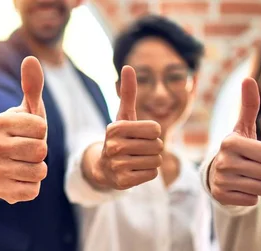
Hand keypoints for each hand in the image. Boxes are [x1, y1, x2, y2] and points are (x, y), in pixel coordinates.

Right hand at [0, 56, 47, 203]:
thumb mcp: (30, 108)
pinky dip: (33, 186)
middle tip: (30, 149)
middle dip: (42, 151)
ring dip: (40, 169)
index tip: (30, 131)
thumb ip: (32, 85)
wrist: (12, 161)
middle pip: (40, 150)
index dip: (43, 130)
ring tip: (27, 163)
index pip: (41, 127)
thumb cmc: (24, 131)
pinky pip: (32, 191)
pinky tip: (22, 179)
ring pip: (39, 171)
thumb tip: (31, 59)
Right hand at [85, 66, 162, 189]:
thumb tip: (128, 66)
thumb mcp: (123, 116)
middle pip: (157, 145)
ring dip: (151, 160)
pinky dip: (147, 173)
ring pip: (156, 160)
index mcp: (115, 128)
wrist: (103, 168)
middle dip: (152, 147)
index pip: (155, 129)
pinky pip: (152, 174)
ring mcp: (117, 165)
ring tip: (136, 159)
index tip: (139, 135)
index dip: (152, 132)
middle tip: (137, 149)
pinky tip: (134, 170)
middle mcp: (114, 146)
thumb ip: (128, 92)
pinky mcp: (122, 182)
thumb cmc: (119, 137)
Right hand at [209, 78, 260, 205]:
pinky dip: (250, 195)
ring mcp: (221, 179)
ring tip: (247, 176)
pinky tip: (239, 187)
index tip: (257, 152)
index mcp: (230, 142)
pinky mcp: (221, 196)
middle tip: (253, 167)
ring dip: (260, 184)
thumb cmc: (237, 147)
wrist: (216, 172)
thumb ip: (249, 104)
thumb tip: (248, 78)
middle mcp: (223, 161)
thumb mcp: (244, 127)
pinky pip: (252, 200)